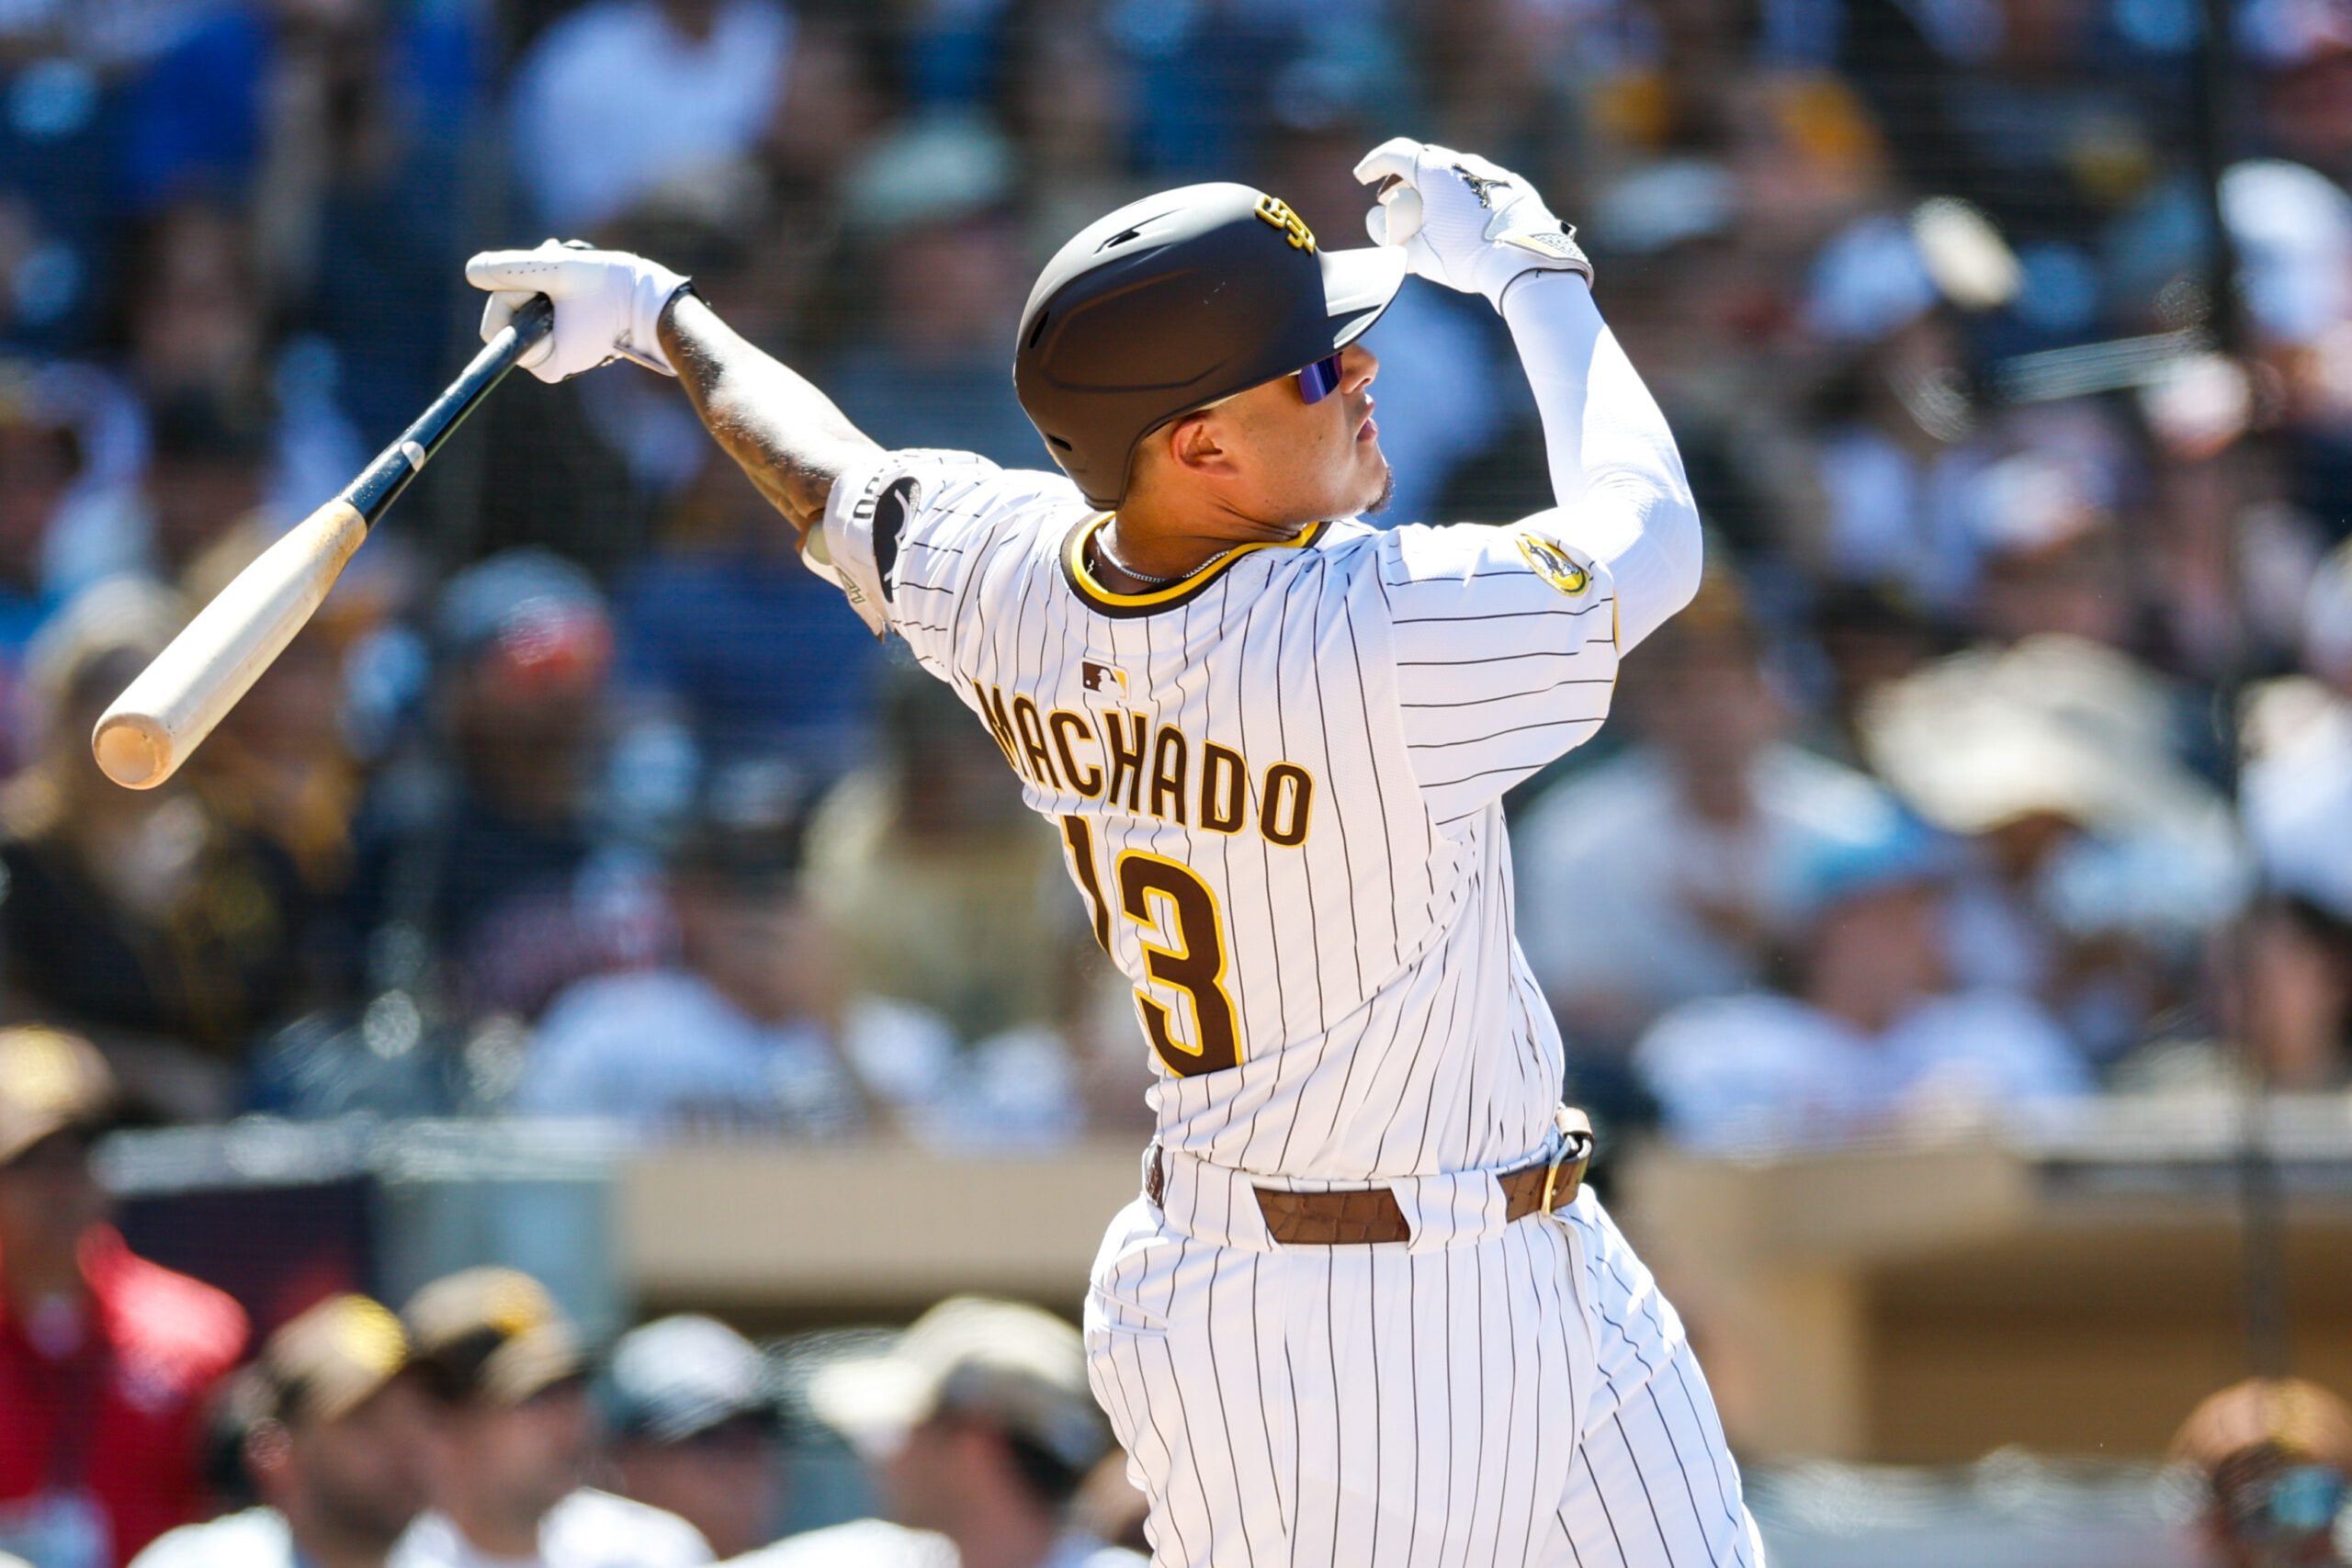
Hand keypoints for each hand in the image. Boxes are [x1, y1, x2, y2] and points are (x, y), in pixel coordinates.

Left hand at [464, 239, 688, 381]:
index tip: (545, 284)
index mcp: (546, 361)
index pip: (498, 325)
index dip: (513, 295)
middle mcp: (548, 361)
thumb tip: (471, 272)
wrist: (654, 301)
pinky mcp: (564, 336)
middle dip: (526, 287)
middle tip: (559, 274)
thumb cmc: (613, 288)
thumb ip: (512, 270)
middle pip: (508, 315)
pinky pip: (538, 309)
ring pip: (522, 308)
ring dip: (538, 282)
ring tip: (569, 274)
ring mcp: (556, 349)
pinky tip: (570, 280)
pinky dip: (548, 289)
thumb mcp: (558, 270)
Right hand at [1352, 138, 1590, 308]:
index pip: (1396, 154)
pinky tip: (1463, 222)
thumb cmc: (1466, 257)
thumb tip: (1378, 222)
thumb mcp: (1416, 253)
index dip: (1374, 163)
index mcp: (1437, 172)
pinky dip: (1463, 199)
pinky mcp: (1515, 188)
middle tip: (1390, 200)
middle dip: (1403, 179)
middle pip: (1425, 161)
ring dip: (1434, 189)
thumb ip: (1389, 237)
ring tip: (1427, 214)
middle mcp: (1466, 164)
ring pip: (1455, 174)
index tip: (1361, 178)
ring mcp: (1493, 174)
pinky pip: (1481, 187)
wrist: (1523, 262)